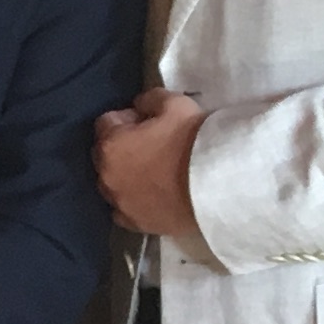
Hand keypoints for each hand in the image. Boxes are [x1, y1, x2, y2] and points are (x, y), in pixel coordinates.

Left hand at [93, 87, 204, 237]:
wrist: (219, 186)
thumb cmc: (194, 141)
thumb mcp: (175, 103)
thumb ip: (150, 99)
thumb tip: (140, 106)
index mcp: (111, 145)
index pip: (106, 122)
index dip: (127, 118)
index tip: (147, 121)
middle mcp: (106, 176)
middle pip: (105, 154)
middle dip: (122, 146)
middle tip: (152, 145)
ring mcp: (119, 203)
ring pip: (112, 184)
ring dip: (125, 174)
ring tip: (154, 172)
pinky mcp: (136, 224)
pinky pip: (123, 211)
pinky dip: (132, 201)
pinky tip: (150, 196)